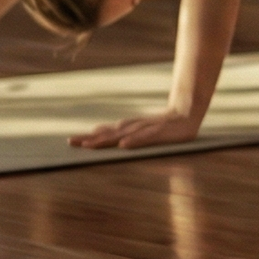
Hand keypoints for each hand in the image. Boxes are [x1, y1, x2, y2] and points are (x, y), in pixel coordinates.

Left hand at [68, 110, 201, 148]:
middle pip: (109, 134)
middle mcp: (134, 127)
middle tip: (72, 142)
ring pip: (123, 135)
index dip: (88, 137)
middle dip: (90, 139)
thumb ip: (119, 130)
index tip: (71, 142)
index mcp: (128, 127)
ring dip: (106, 140)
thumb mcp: (138, 127)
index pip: (105, 133)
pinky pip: (145, 138)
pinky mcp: (160, 132)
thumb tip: (96, 130)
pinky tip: (124, 146)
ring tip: (91, 146)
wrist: (187, 112)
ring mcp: (146, 129)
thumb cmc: (161, 123)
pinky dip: (134, 141)